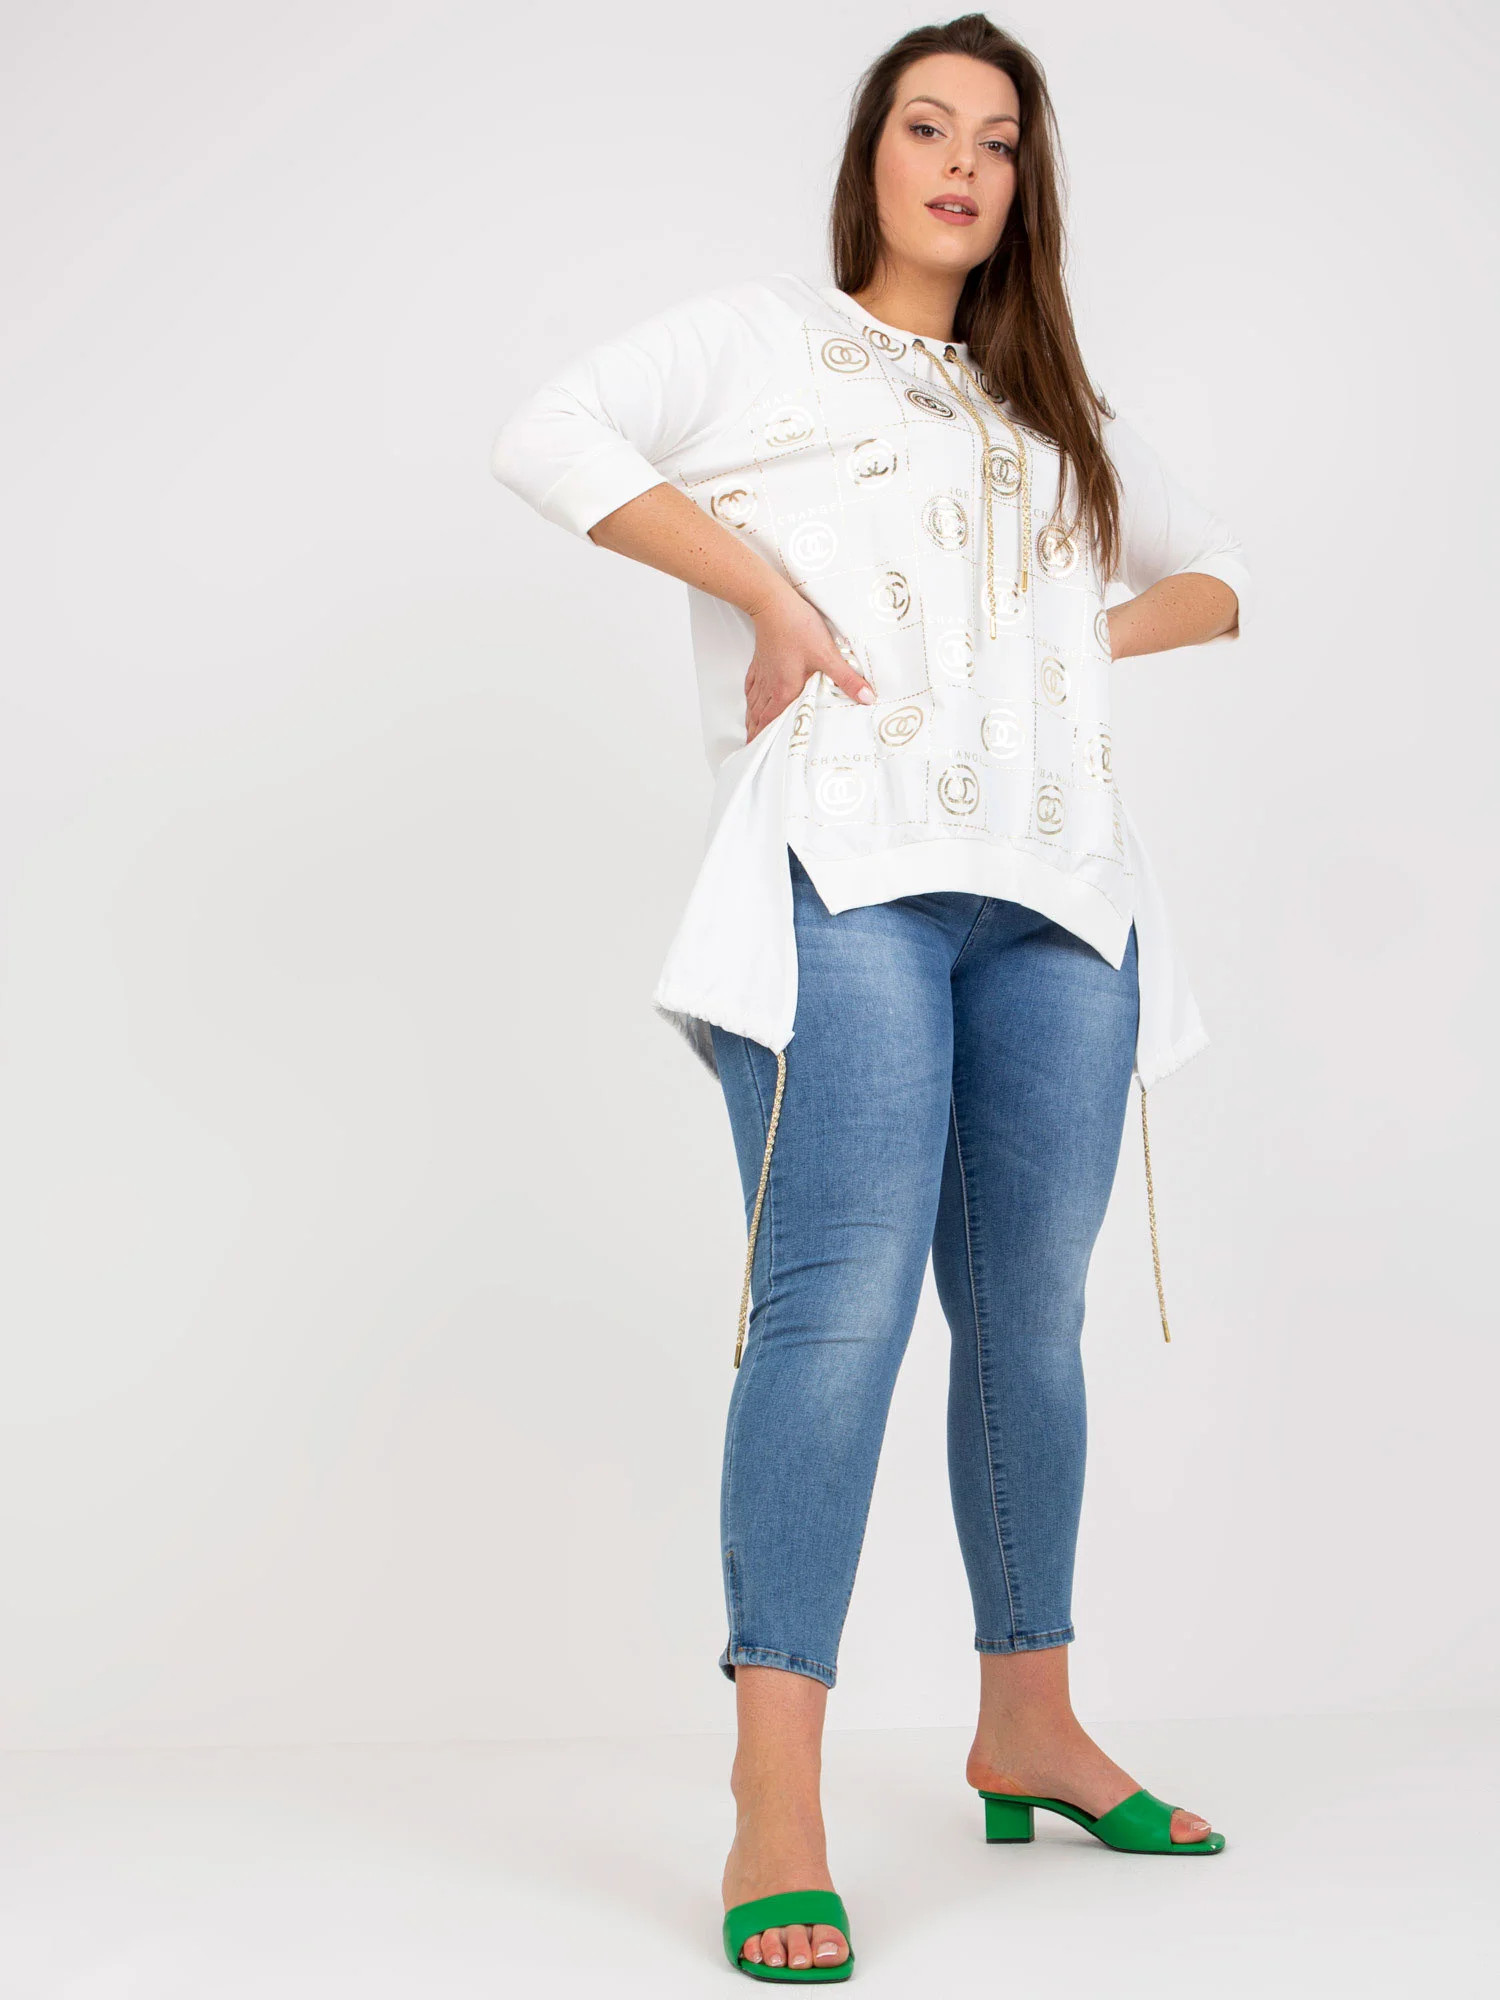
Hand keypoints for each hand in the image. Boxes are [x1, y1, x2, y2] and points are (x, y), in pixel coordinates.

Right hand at [744, 585, 875, 741]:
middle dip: (758, 736)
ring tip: (753, 734)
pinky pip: (751, 688)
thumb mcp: (828, 655)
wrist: (772, 603)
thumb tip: (868, 698)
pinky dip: (751, 700)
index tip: (764, 755)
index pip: (773, 723)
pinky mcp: (760, 662)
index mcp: (785, 690)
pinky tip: (752, 702)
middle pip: (760, 719)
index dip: (769, 740)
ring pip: (754, 705)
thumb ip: (847, 679)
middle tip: (757, 750)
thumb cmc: (796, 627)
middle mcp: (770, 687)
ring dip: (753, 721)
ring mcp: (763, 674)